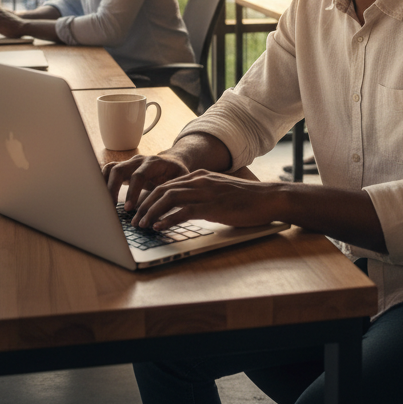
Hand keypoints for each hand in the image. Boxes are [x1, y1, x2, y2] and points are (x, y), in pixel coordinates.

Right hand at [103, 154, 189, 211]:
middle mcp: (139, 161)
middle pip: (120, 169)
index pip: (139, 175)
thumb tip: (162, 215)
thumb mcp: (180, 182)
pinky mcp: (123, 168)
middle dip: (113, 189)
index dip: (132, 192)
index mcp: (154, 163)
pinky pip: (107, 171)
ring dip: (104, 185)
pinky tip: (100, 197)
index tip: (128, 208)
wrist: (173, 163)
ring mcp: (129, 163)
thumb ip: (171, 195)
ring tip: (103, 204)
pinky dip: (101, 181)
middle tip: (111, 207)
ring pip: (111, 168)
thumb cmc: (177, 175)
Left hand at [130, 171, 281, 231]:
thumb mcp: (219, 191)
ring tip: (141, 225)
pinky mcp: (213, 206)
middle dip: (145, 204)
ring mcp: (206, 192)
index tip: (139, 210)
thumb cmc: (246, 198)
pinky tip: (159, 227)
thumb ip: (202, 195)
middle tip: (134, 220)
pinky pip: (184, 211)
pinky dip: (168, 219)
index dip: (150, 197)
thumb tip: (184, 208)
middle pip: (163, 189)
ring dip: (151, 212)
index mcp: (200, 176)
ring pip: (169, 198)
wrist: (268, 198)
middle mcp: (200, 180)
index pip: (167, 183)